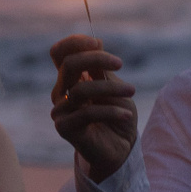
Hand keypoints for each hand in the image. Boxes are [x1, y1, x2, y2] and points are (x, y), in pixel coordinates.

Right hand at [49, 34, 136, 182]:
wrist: (120, 149)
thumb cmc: (118, 115)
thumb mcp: (114, 87)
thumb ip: (101, 69)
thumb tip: (96, 43)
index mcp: (70, 79)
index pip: (59, 53)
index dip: (74, 43)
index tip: (98, 42)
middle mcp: (61, 92)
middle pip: (68, 65)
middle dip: (96, 59)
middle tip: (120, 64)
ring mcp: (60, 110)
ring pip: (81, 90)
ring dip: (110, 89)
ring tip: (131, 92)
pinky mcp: (64, 128)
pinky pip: (87, 113)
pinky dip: (110, 112)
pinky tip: (126, 115)